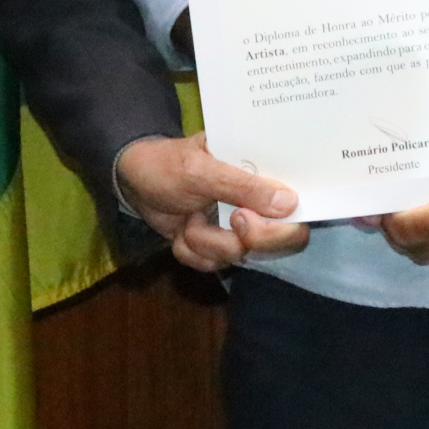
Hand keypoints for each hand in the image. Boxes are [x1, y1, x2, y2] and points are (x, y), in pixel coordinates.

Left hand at [116, 134, 305, 271]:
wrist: (130, 179)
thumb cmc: (168, 163)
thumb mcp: (201, 169)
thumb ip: (244, 186)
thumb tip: (290, 204)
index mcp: (262, 173)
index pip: (298, 203)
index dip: (288, 222)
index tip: (256, 218)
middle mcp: (256, 202)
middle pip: (278, 239)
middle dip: (250, 237)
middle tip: (233, 219)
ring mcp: (235, 227)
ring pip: (239, 255)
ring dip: (207, 240)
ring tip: (189, 217)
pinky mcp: (214, 246)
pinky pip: (213, 264)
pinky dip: (191, 251)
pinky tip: (180, 230)